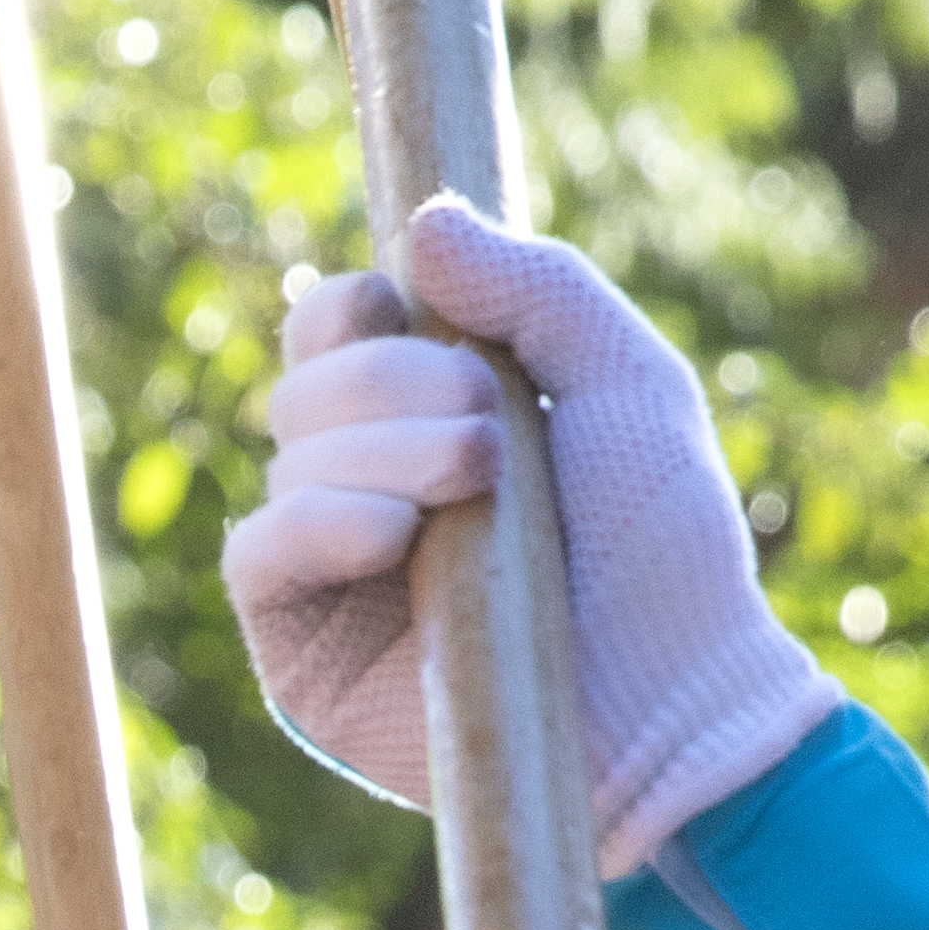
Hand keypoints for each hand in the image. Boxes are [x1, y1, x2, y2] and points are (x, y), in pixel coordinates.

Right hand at [221, 198, 831, 871]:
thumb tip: (421, 223)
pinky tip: (392, 535)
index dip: (354, 308)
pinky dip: (317, 523)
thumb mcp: (626, 383)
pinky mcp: (299, 652)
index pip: (335, 329)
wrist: (670, 705)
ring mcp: (328, 571)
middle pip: (306, 382)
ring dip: (383, 451)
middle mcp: (364, 487)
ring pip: (287, 458)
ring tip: (477, 492)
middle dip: (393, 382)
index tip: (411, 311)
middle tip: (491, 435)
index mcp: (426, 416)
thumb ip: (538, 288)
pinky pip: (258, 554)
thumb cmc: (663, 555)